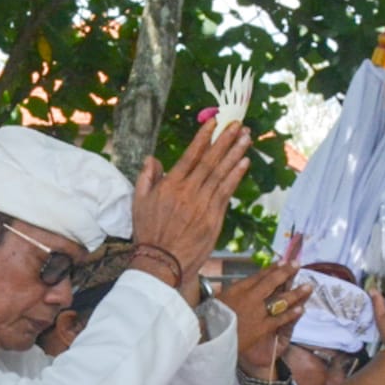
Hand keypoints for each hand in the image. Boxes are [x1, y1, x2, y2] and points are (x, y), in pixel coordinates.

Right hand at [130, 118, 251, 299]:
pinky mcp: (214, 217)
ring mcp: (203, 204)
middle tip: (238, 124)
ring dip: (235, 153)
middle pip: (210, 160)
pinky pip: (227, 191)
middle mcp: (188, 191)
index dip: (203, 137)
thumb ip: (146, 178)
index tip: (214, 122)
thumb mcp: (138, 203)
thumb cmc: (149, 234)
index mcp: (170, 186)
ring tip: (246, 137)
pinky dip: (236, 176)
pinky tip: (244, 162)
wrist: (162, 262)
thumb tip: (152, 159)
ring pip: (221, 173)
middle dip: (225, 140)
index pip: (190, 155)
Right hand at [217, 264, 309, 374]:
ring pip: (281, 300)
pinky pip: (280, 319)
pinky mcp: (262, 327)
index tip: (282, 261)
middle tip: (298, 264)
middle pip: (272, 282)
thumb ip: (232, 292)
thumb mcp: (218, 300)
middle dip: (286, 272)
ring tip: (308, 286)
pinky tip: (301, 308)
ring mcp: (257, 312)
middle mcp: (250, 297)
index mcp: (238, 289)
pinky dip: (291, 313)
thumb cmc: (210, 319)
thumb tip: (240, 283)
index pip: (259, 275)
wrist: (209, 337)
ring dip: (296, 292)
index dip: (272, 268)